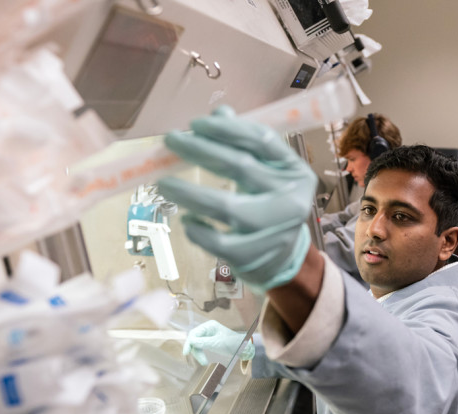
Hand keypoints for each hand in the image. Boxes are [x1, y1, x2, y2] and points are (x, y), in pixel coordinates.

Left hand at [158, 106, 316, 292]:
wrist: (282, 258)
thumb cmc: (268, 206)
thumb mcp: (264, 173)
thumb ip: (244, 144)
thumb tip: (219, 113)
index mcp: (295, 171)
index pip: (262, 141)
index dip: (227, 129)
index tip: (195, 123)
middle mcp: (290, 199)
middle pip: (241, 167)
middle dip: (200, 151)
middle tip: (171, 141)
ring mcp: (274, 230)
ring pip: (226, 206)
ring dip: (189, 192)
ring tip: (163, 183)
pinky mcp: (255, 256)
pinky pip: (217, 241)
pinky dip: (197, 230)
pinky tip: (187, 220)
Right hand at [183, 320, 254, 365]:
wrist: (243, 349)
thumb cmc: (233, 343)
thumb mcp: (218, 343)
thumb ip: (204, 342)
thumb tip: (191, 342)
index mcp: (209, 326)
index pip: (194, 333)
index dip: (189, 343)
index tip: (186, 353)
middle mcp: (207, 330)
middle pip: (194, 340)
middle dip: (196, 351)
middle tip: (202, 361)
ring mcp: (208, 336)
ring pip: (196, 346)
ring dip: (199, 354)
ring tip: (205, 363)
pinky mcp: (209, 343)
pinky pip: (201, 349)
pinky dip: (202, 355)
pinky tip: (205, 361)